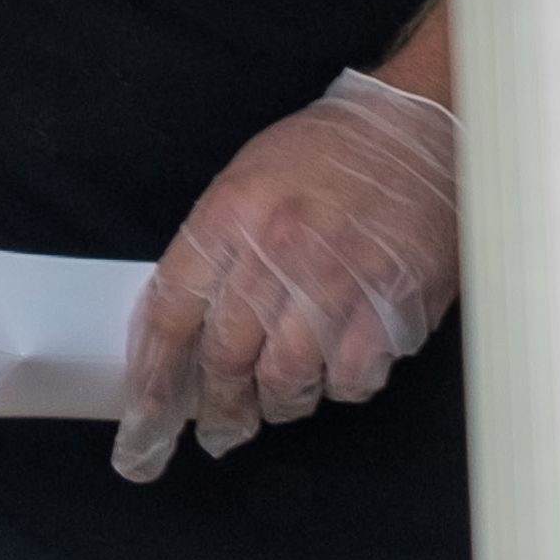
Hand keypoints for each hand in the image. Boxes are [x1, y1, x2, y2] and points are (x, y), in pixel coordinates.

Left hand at [116, 68, 460, 482]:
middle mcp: (275, 251)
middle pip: (227, 355)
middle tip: (215, 429)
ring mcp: (336, 281)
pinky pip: (353, 377)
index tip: (145, 414)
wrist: (414, 130)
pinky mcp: (393, 304)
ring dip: (276, 403)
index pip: (172, 310)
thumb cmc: (323, 156)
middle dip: (216, 406)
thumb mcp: (245, 182)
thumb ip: (215, 251)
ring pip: (287, 377)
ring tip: (275, 406)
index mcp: (227, 215)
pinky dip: (340, 388)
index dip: (155, 373)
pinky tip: (337, 375)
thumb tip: (186, 326)